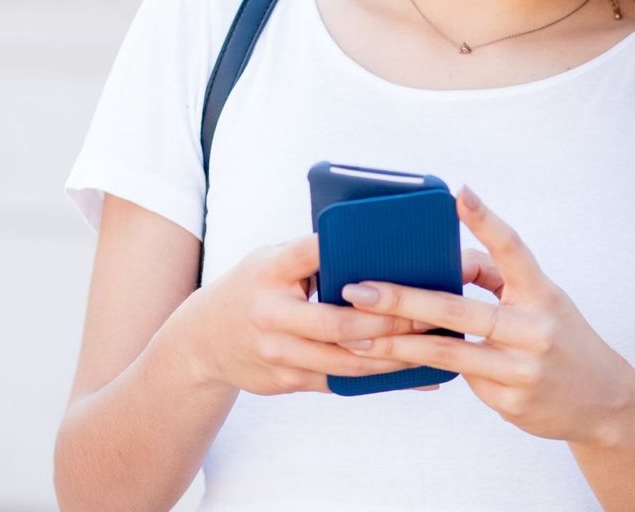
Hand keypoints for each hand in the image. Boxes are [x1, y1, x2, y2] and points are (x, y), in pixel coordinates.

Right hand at [157, 233, 423, 396]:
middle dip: (390, 322)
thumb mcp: (269, 262)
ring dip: (393, 356)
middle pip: (340, 323)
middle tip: (430, 314)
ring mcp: (278, 353)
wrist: (204, 341)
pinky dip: (380, 379)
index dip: (346, 253)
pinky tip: (413, 375)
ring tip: (431, 345)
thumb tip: (373, 251)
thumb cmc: (253, 290)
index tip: (388, 251)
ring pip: (347, 361)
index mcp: (268, 271)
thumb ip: (309, 258)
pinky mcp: (287, 381)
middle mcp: (271, 314)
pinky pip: (341, 382)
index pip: (309, 255)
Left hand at [342, 186, 634, 443]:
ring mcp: (522, 369)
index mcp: (542, 293)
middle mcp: (535, 329)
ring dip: (395, 344)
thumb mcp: (539, 300)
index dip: (485, 220)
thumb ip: (492, 277)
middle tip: (358, 290)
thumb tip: (441, 264)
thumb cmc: (558, 337)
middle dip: (402, 300)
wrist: (604, 403)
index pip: (512, 249)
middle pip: (458, 310)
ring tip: (355, 335)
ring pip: (447, 352)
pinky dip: (426, 368)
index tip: (458, 193)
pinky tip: (394, 363)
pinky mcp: (510, 402)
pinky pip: (458, 378)